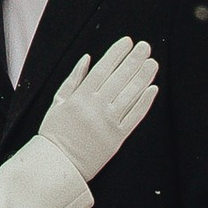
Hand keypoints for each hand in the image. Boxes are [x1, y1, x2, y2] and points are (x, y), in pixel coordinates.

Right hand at [38, 36, 158, 185]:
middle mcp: (96, 108)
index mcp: (80, 98)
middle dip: (133, 60)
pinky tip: (152, 89)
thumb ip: (73, 80)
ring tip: (152, 63)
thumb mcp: (58, 102)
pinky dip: (144, 102)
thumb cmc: (55, 133)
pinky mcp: (118, 138)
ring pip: (130, 95)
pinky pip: (134, 117)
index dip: (116, 54)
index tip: (127, 42)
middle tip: (145, 47)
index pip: (103, 69)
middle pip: (119, 79)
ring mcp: (109, 123)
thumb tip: (87, 59)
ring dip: (143, 77)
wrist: (59, 165)